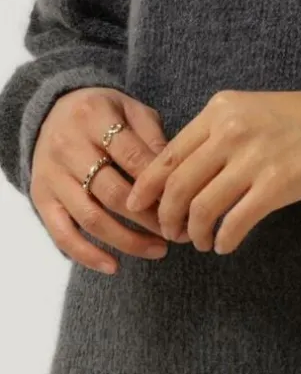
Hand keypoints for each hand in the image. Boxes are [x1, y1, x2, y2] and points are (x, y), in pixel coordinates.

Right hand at [29, 86, 190, 276]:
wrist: (51, 111)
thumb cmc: (102, 112)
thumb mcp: (128, 107)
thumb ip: (151, 135)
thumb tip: (176, 173)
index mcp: (93, 117)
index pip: (131, 155)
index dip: (158, 182)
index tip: (185, 200)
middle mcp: (68, 147)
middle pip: (113, 191)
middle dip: (150, 216)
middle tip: (179, 230)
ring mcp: (52, 176)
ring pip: (91, 218)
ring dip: (127, 240)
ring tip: (159, 249)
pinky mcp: (41, 199)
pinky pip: (62, 235)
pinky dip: (87, 255)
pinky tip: (114, 266)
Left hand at [125, 89, 300, 254]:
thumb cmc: (293, 119)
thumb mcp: (246, 110)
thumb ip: (211, 134)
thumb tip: (175, 175)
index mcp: (219, 109)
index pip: (168, 154)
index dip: (147, 187)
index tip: (137, 206)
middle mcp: (231, 130)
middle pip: (178, 186)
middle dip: (166, 217)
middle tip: (171, 232)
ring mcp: (253, 157)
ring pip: (201, 208)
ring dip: (194, 233)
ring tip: (200, 241)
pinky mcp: (275, 184)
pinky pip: (234, 222)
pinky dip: (223, 240)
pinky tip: (225, 244)